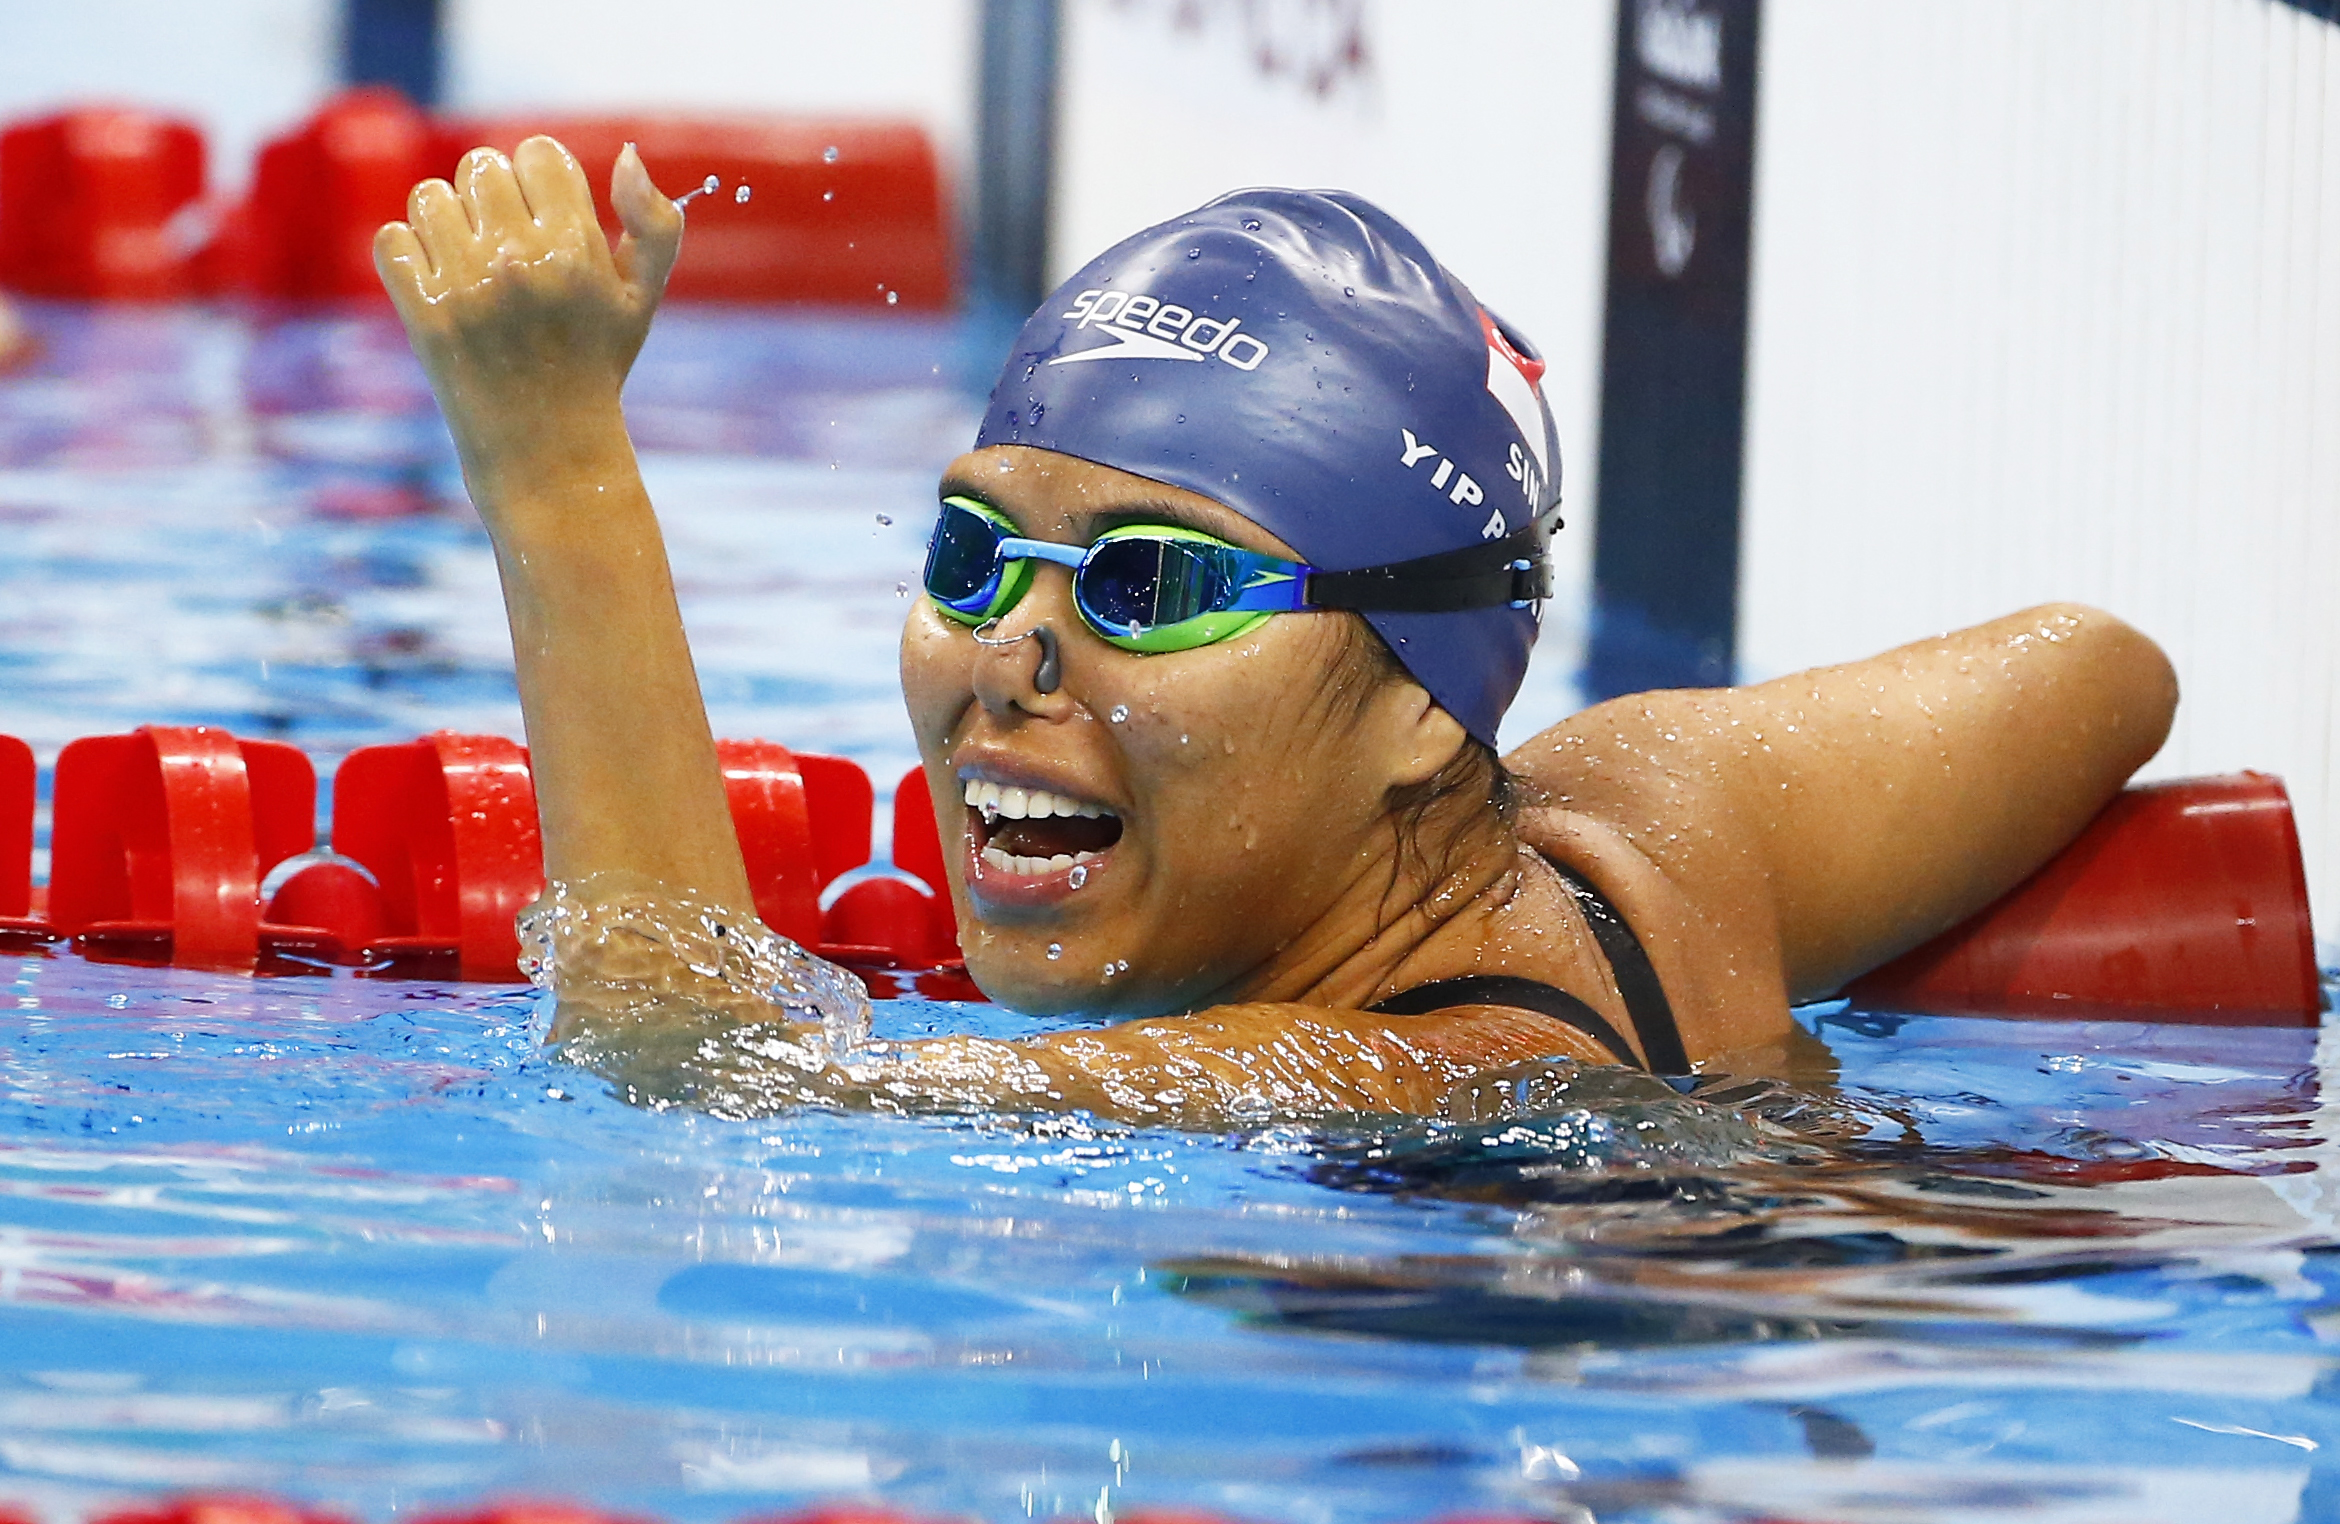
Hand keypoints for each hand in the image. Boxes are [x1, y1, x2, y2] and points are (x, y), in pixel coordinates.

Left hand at [374, 137, 681, 508]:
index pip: (538, 152)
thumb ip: (654, 224)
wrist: (548, 450)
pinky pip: (393, 240)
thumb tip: (629, 156)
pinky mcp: (424, 314)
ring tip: (469, 263)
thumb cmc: (594, 364)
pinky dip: (410, 256)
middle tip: (504, 244)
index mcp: (578, 248)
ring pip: (430, 197)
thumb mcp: (641, 299)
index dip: (539, 177)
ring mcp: (468, 287)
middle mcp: (521, 261)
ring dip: (446, 222)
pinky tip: (439, 284)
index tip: (543, 216)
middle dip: (491, 198)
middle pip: (480, 166)